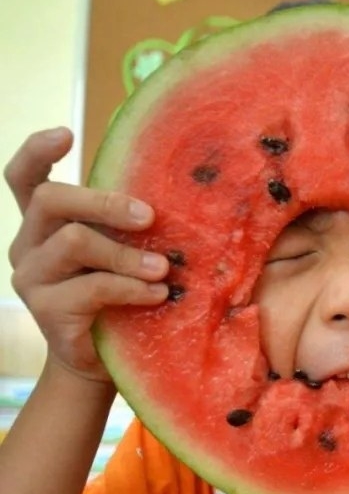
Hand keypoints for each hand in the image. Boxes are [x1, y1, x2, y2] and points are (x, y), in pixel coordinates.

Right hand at [5, 127, 171, 381]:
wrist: (102, 361)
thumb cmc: (121, 297)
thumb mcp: (122, 252)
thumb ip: (129, 225)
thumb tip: (179, 191)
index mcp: (44, 223)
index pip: (24, 177)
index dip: (37, 151)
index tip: (66, 133)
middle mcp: (28, 244)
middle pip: (52, 200)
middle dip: (105, 202)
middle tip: (150, 216)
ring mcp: (31, 277)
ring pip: (74, 241)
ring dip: (126, 253)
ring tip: (163, 268)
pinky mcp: (46, 309)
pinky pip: (92, 286)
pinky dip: (131, 288)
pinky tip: (158, 294)